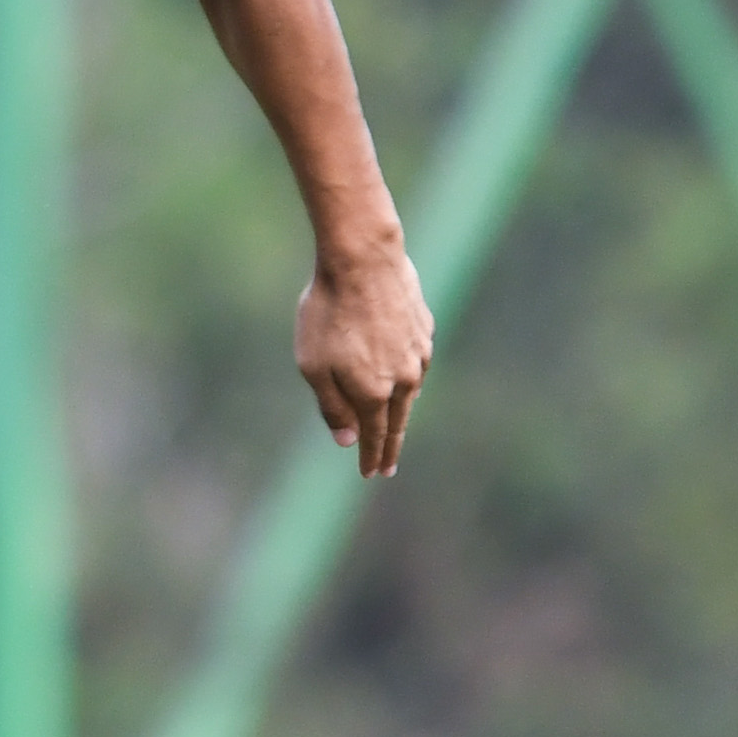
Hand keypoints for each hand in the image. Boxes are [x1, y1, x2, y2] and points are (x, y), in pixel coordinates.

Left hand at [297, 237, 431, 478]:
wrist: (363, 262)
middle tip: (388, 467)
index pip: (376, 436)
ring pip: (409, 392)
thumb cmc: (328, 312)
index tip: (371, 474)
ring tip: (393, 427)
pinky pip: (415, 363)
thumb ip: (332, 406)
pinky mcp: (424, 330)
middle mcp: (404, 378)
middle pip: (398, 421)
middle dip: (390, 447)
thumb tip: (347, 440)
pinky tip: (402, 379)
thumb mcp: (313, 365)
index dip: (372, 457)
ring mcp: (418, 353)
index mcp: (374, 392)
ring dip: (400, 412)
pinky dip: (407, 377)